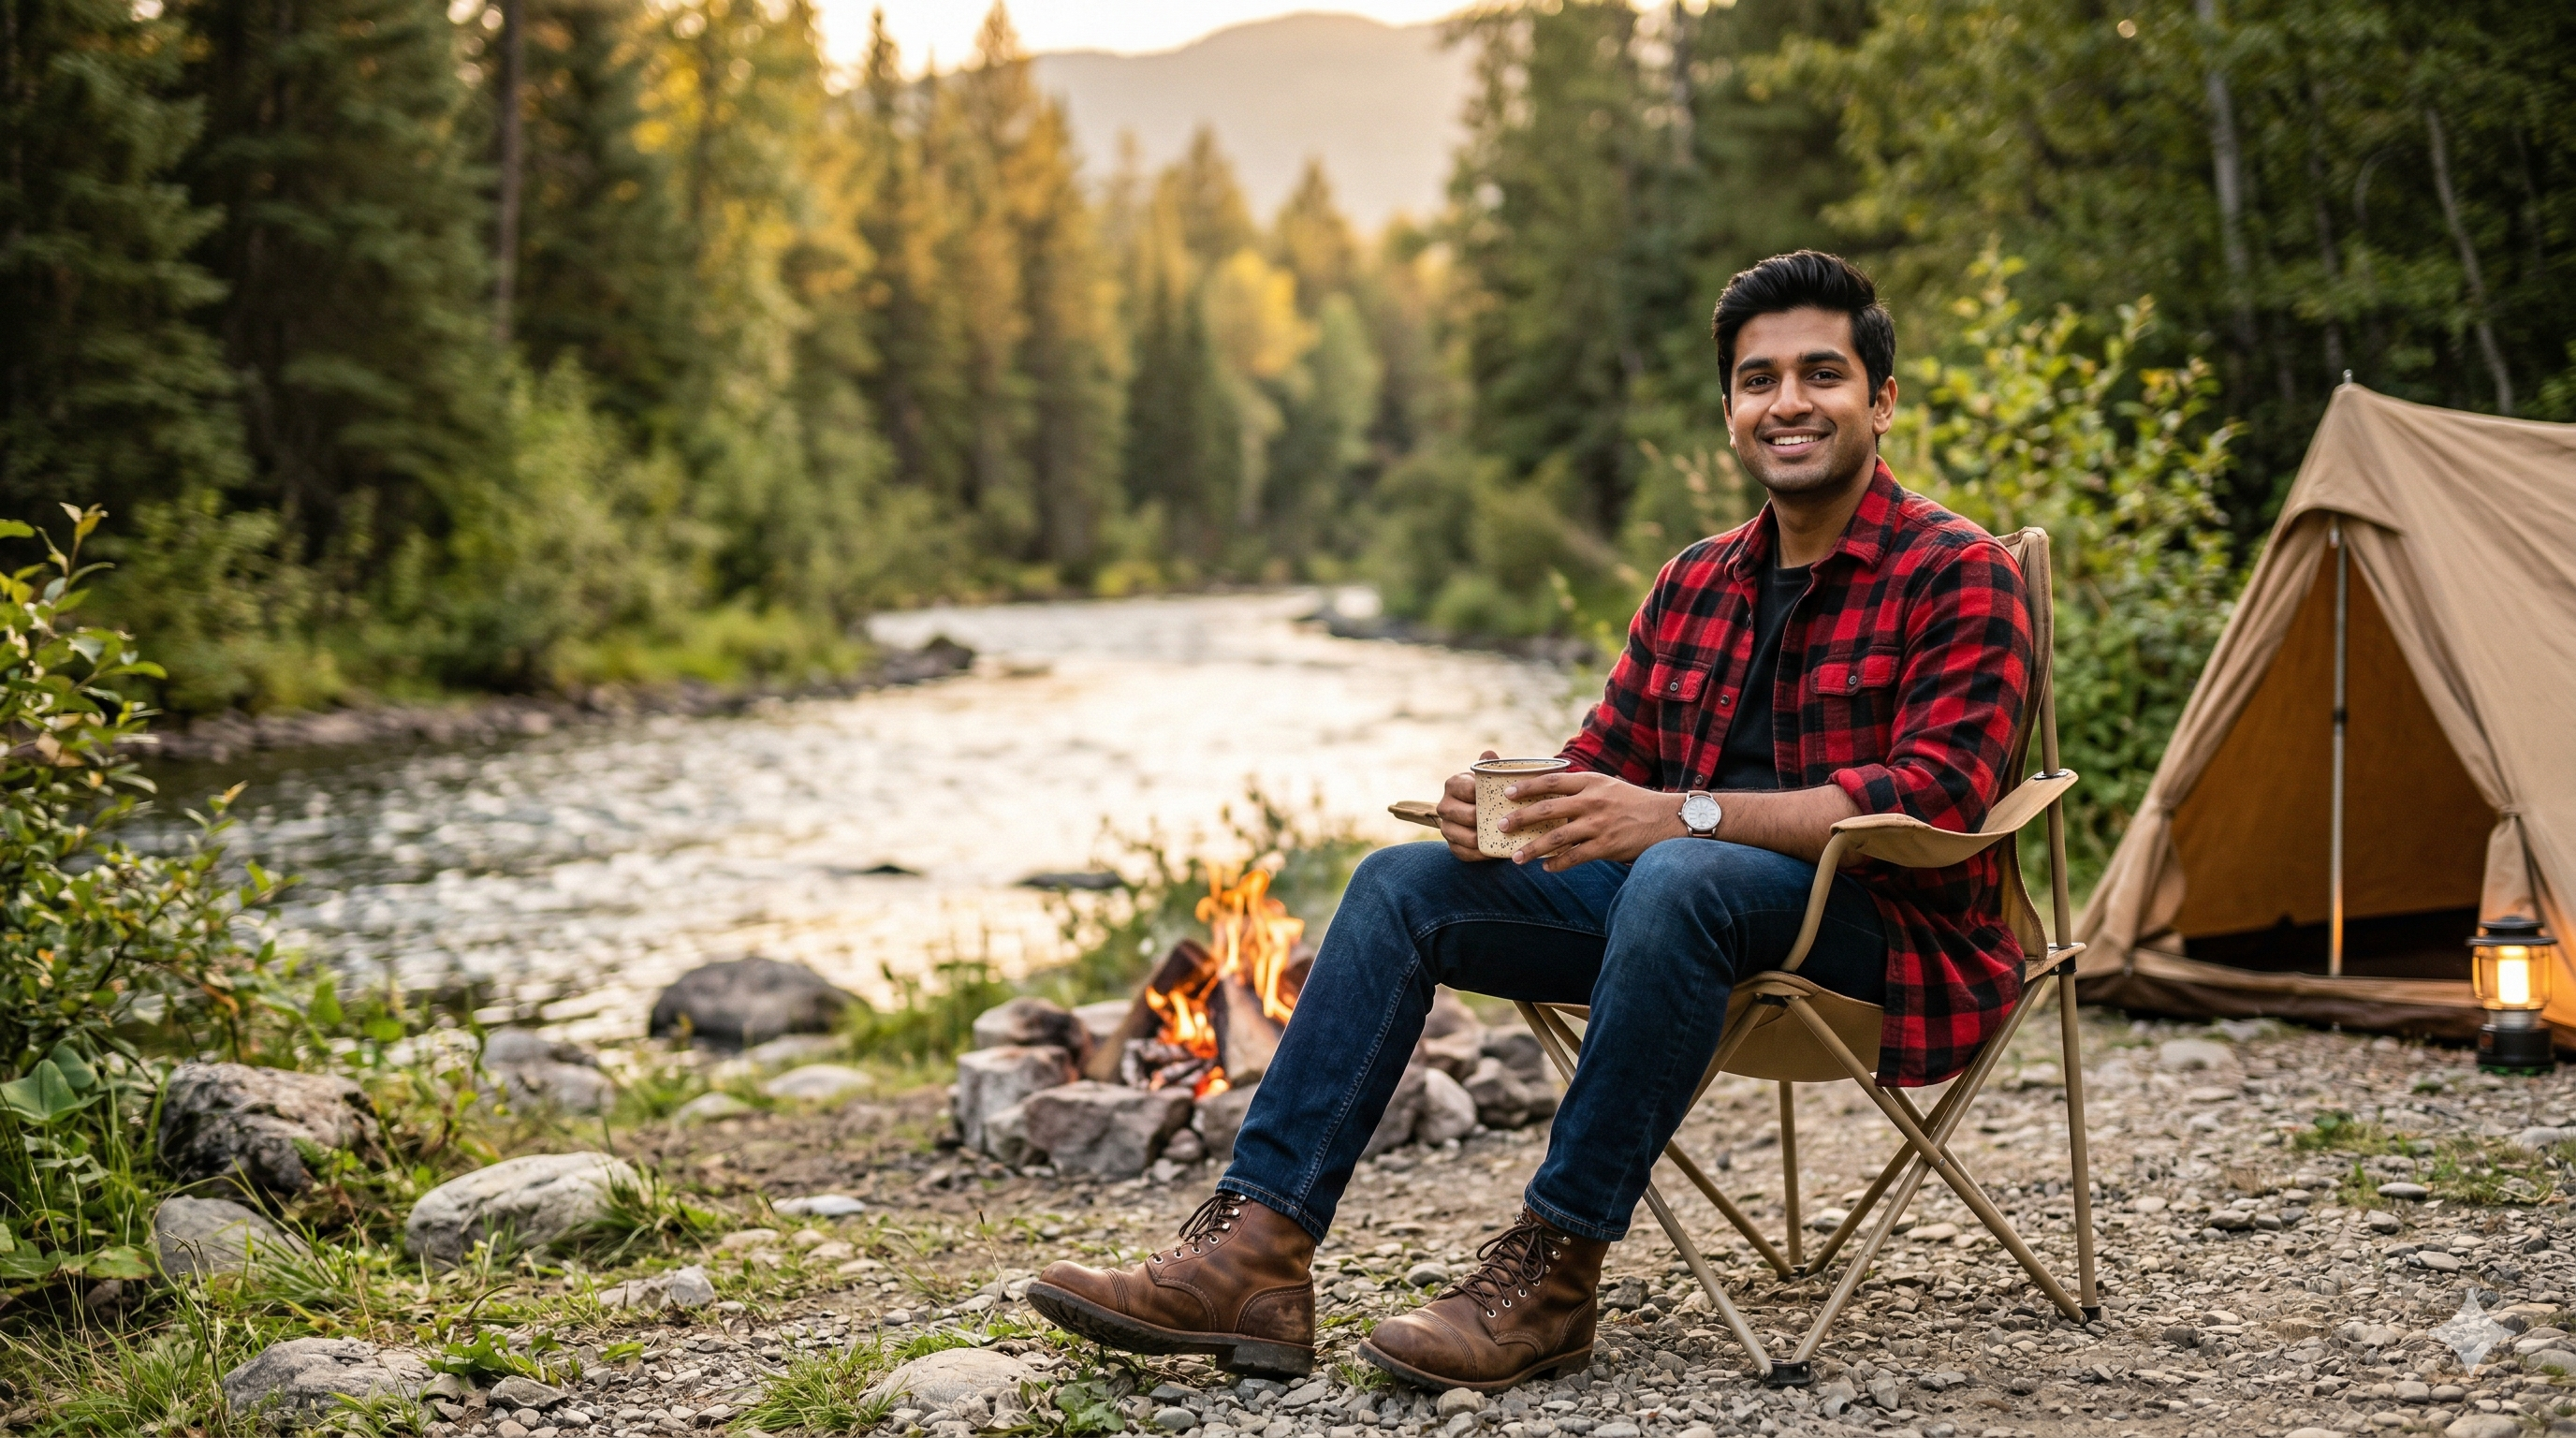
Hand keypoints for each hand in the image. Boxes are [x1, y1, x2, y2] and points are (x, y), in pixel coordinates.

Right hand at [1437, 750, 1498, 860]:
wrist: (1481, 814)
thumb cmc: (1488, 792)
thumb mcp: (1489, 778)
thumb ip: (1491, 767)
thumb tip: (1489, 753)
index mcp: (1453, 784)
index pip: (1468, 790)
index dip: (1485, 795)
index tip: (1506, 798)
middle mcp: (1444, 805)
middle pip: (1467, 815)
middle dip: (1487, 819)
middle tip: (1508, 820)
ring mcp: (1446, 827)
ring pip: (1466, 836)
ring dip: (1485, 839)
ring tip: (1503, 836)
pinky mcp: (1451, 846)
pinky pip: (1466, 853)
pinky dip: (1482, 854)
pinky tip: (1496, 850)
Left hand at [1501, 770, 1684, 871]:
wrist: (1668, 819)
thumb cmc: (1634, 803)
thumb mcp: (1608, 786)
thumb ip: (1581, 789)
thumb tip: (1550, 795)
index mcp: (1591, 782)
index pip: (1551, 781)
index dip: (1526, 787)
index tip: (1505, 792)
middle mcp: (1592, 801)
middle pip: (1547, 808)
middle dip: (1520, 818)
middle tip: (1499, 826)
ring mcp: (1599, 824)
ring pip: (1557, 836)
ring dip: (1532, 848)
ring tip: (1515, 857)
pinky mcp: (1607, 846)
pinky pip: (1575, 857)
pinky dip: (1557, 863)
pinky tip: (1546, 867)